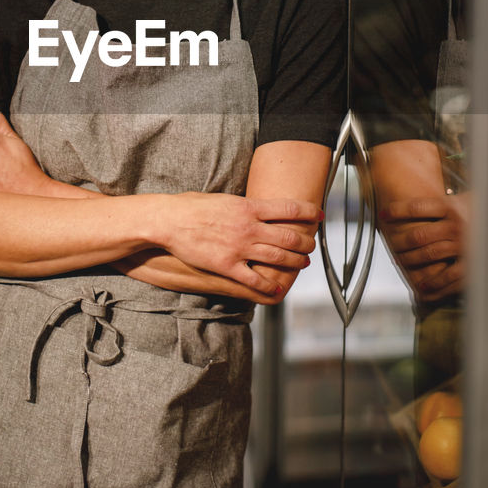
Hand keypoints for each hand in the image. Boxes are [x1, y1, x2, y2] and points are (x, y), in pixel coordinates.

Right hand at [157, 192, 319, 299]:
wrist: (169, 221)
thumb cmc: (192, 207)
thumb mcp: (224, 199)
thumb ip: (245, 206)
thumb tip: (259, 207)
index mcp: (249, 207)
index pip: (289, 209)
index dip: (308, 212)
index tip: (318, 215)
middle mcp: (249, 227)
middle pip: (290, 236)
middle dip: (306, 243)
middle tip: (311, 246)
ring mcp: (240, 248)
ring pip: (278, 258)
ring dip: (295, 262)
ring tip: (302, 263)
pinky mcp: (228, 266)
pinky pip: (255, 279)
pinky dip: (270, 285)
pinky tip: (277, 288)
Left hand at [380, 192, 469, 300]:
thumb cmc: (478, 211)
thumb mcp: (460, 200)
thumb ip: (437, 204)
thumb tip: (405, 201)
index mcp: (451, 207)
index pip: (417, 207)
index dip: (396, 210)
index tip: (383, 214)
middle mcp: (456, 225)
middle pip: (418, 235)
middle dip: (399, 242)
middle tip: (392, 246)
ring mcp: (463, 245)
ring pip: (428, 254)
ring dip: (410, 260)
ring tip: (401, 262)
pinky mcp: (472, 263)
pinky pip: (448, 276)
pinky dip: (433, 282)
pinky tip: (422, 286)